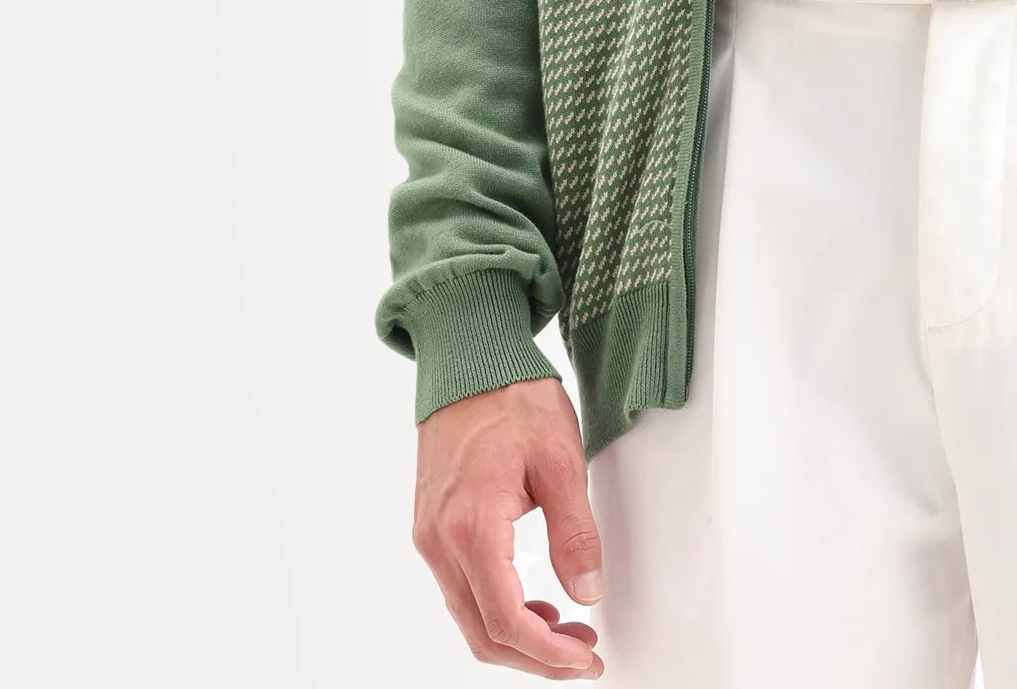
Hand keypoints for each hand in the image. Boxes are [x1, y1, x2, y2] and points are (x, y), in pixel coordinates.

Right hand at [411, 376, 606, 676]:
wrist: (468, 358)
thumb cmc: (512, 396)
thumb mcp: (560, 459)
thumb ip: (575, 532)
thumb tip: (588, 592)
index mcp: (471, 526)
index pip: (505, 620)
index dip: (547, 652)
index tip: (584, 659)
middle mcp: (438, 541)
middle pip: (481, 632)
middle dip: (534, 656)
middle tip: (582, 654)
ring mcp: (429, 535)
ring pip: (468, 614)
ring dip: (516, 634)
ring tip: (567, 629)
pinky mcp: (430, 526)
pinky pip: (460, 587)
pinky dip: (496, 607)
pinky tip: (533, 601)